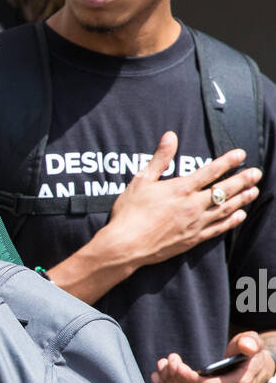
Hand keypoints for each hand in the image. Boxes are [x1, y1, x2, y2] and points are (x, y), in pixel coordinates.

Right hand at [107, 132, 260, 268]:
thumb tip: (170, 136)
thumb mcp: (141, 180)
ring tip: (254, 191)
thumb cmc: (129, 213)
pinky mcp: (192, 239)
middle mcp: (192, 205)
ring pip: (224, 209)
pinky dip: (230, 221)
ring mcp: (194, 223)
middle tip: (256, 173)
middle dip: (242, 180)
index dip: (228, 161)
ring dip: (242, 199)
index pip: (210, 171)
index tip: (241, 154)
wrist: (125, 246)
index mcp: (180, 188)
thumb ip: (160, 158)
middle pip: (224, 190)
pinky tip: (239, 216)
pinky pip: (217, 229)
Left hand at [150, 332, 275, 382]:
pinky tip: (159, 379)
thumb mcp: (253, 344)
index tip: (173, 363)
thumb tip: (246, 346)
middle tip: (165, 361)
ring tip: (162, 366)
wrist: (253, 375)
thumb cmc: (249, 356)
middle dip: (174, 377)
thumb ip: (249, 342)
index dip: (187, 377)